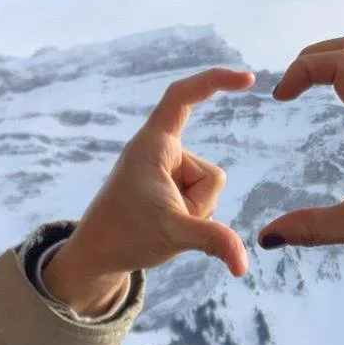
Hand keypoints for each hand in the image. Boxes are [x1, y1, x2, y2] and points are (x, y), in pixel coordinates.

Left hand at [45, 67, 253, 313]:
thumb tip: (243, 265)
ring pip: (209, 190)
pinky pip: (201, 199)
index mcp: (154, 145)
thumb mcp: (174, 233)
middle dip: (200, 204)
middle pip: (212, 172)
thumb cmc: (123, 235)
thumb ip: (214, 241)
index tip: (247, 79)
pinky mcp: (170, 187)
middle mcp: (162, 151)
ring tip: (163, 224)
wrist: (96, 255)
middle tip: (167, 220)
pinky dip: (193, 217)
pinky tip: (169, 227)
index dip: (215, 80)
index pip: (184, 96)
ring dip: (195, 213)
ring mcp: (167, 171)